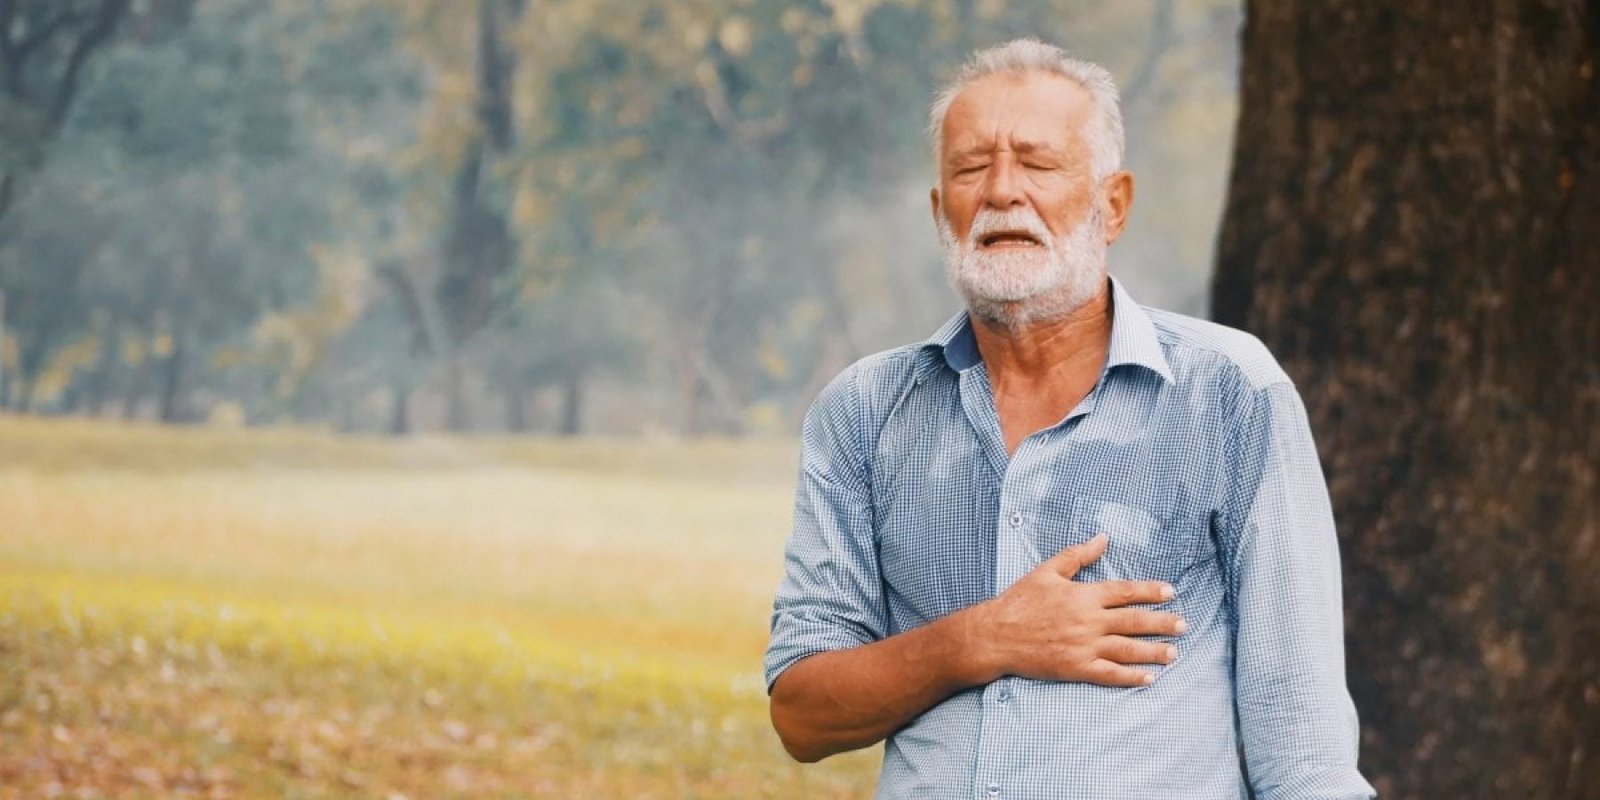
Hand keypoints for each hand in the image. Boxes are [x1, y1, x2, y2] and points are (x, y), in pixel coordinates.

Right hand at [971, 533, 1185, 686]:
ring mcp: (1083, 646)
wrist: (995, 635)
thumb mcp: (1046, 571)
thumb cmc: (1019, 601)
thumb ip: (1077, 555)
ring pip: (1128, 649)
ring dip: (1154, 651)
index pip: (1125, 591)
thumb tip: (1103, 538)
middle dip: (1162, 623)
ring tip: (1174, 653)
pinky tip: (1148, 678)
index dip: (1150, 591)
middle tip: (1183, 625)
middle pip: (1134, 621)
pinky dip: (1131, 677)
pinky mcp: (1076, 668)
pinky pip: (1110, 674)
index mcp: (1083, 595)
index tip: (1170, 592)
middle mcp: (1088, 620)